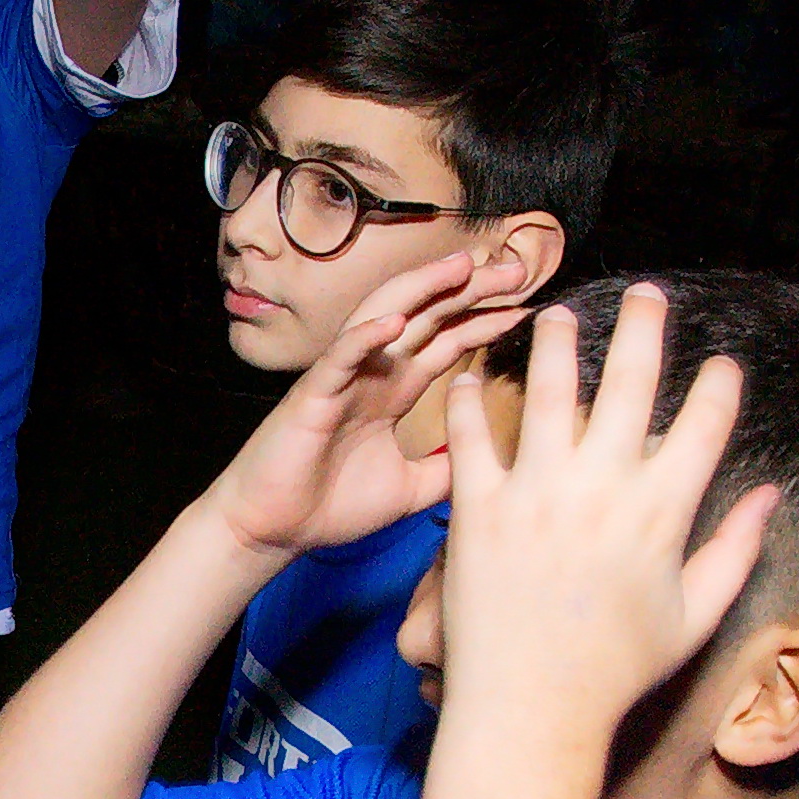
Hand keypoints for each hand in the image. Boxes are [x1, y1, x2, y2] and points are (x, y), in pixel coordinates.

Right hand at [203, 248, 537, 561]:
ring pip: (384, 317)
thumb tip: (487, 459)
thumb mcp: (409, 489)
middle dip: (468, 289)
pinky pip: (340, 359)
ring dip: (422, 289)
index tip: (525, 304)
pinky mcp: (312, 397)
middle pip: (425, 316)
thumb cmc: (328, 507)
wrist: (273, 532)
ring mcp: (341, 379)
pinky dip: (364, 337)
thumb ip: (444, 468)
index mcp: (393, 391)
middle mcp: (370, 374)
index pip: (446, 342)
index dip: (484, 320)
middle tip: (514, 268)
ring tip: (461, 266)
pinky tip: (393, 322)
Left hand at [434, 284, 776, 735]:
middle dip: (648, 328)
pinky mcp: (480, 508)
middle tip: (650, 296)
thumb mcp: (694, 615)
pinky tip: (473, 376)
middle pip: (634, 382)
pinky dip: (471, 401)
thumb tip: (772, 497)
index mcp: (663, 511)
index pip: (705, 423)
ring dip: (559, 342)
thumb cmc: (617, 671)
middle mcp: (603, 488)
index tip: (723, 365)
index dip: (720, 385)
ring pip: (552, 390)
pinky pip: (471, 437)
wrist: (532, 709)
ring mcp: (538, 492)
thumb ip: (736, 550)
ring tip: (559, 313)